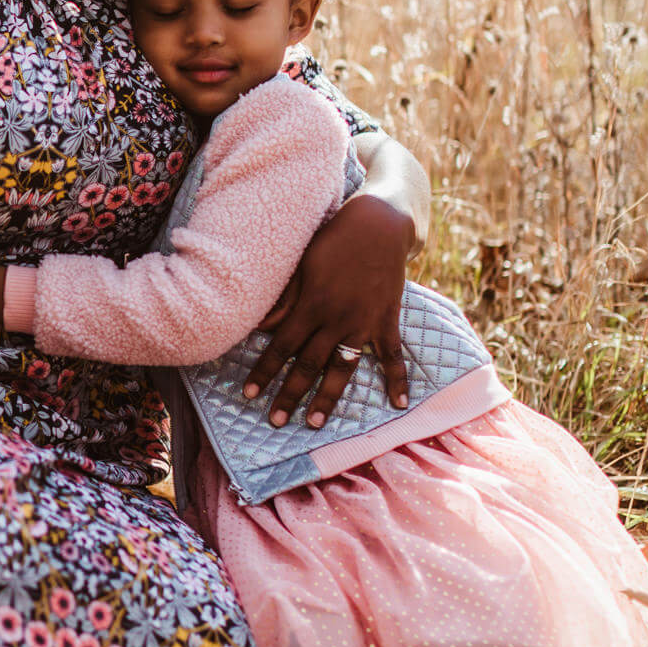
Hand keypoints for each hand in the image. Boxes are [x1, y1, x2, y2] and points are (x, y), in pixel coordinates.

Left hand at [248, 193, 413, 428]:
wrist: (379, 224)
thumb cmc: (332, 239)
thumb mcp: (302, 265)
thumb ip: (283, 299)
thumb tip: (260, 327)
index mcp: (312, 305)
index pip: (281, 347)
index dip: (264, 372)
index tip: (249, 394)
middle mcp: (337, 319)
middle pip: (308, 365)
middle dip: (289, 394)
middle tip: (275, 421)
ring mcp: (365, 323)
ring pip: (343, 368)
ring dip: (328, 398)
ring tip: (313, 422)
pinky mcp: (387, 320)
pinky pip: (393, 355)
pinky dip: (397, 379)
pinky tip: (398, 404)